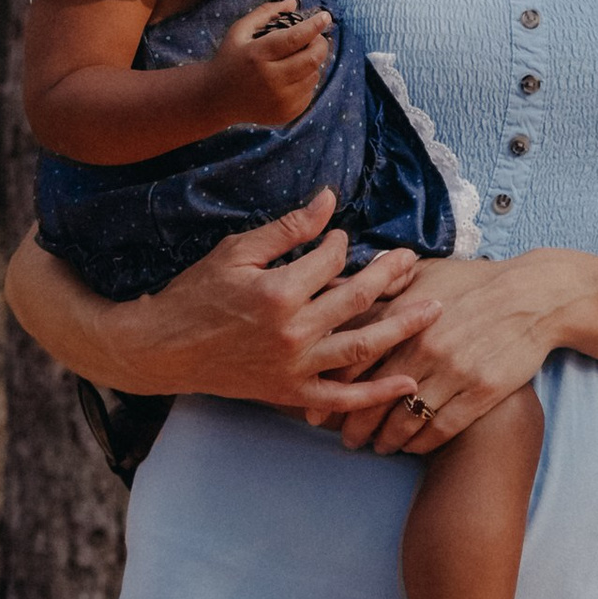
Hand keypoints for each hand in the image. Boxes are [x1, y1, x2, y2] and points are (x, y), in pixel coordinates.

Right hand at [5, 191, 428, 418]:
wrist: (163, 349)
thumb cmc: (195, 295)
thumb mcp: (236, 251)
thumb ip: (286, 229)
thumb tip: (329, 201)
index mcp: (279, 290)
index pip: (331, 260)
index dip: (342, 244)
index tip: (341, 240)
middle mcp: (293, 331)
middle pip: (357, 297)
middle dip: (390, 275)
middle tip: (414, 261)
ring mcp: (295, 367)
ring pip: (361, 345)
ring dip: (401, 328)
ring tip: (434, 310)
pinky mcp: (290, 394)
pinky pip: (342, 397)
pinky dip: (377, 392)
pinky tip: (409, 382)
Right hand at [204, 0, 333, 130]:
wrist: (217, 99)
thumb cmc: (230, 58)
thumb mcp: (240, 31)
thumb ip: (266, 13)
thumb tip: (294, 2)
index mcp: (258, 55)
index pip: (294, 38)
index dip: (314, 26)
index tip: (326, 16)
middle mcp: (270, 79)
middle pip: (311, 59)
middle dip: (320, 44)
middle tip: (317, 37)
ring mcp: (280, 99)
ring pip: (313, 75)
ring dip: (312, 63)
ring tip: (297, 57)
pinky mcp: (287, 113)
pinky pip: (309, 92)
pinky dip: (306, 80)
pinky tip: (290, 77)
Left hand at [311, 249, 570, 452]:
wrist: (535, 296)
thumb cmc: (476, 283)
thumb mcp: (426, 272)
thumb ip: (382, 285)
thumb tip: (338, 289)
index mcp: (404, 315)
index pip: (353, 359)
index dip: (332, 388)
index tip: (319, 407)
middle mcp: (424, 345)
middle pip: (373, 397)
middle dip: (354, 424)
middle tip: (345, 439)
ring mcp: (453, 371)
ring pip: (405, 419)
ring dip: (386, 439)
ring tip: (378, 446)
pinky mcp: (481, 392)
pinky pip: (440, 429)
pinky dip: (421, 443)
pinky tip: (412, 446)